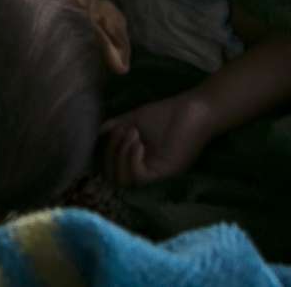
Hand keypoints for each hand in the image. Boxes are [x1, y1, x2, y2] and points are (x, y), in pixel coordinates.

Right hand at [100, 91, 217, 186]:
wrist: (192, 111)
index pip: (112, 170)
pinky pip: (139, 176)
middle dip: (111, 153)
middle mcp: (146, 171)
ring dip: (122, 154)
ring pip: (125, 180)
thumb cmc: (167, 114)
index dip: (106, 154)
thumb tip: (98, 132)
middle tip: (122, 131)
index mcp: (138, 161)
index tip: (111, 132)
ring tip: (133, 133)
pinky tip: (138, 142)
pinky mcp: (164, 173)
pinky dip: (132, 159)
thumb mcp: (133, 119)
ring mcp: (155, 174)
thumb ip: (116, 128)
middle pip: (115, 178)